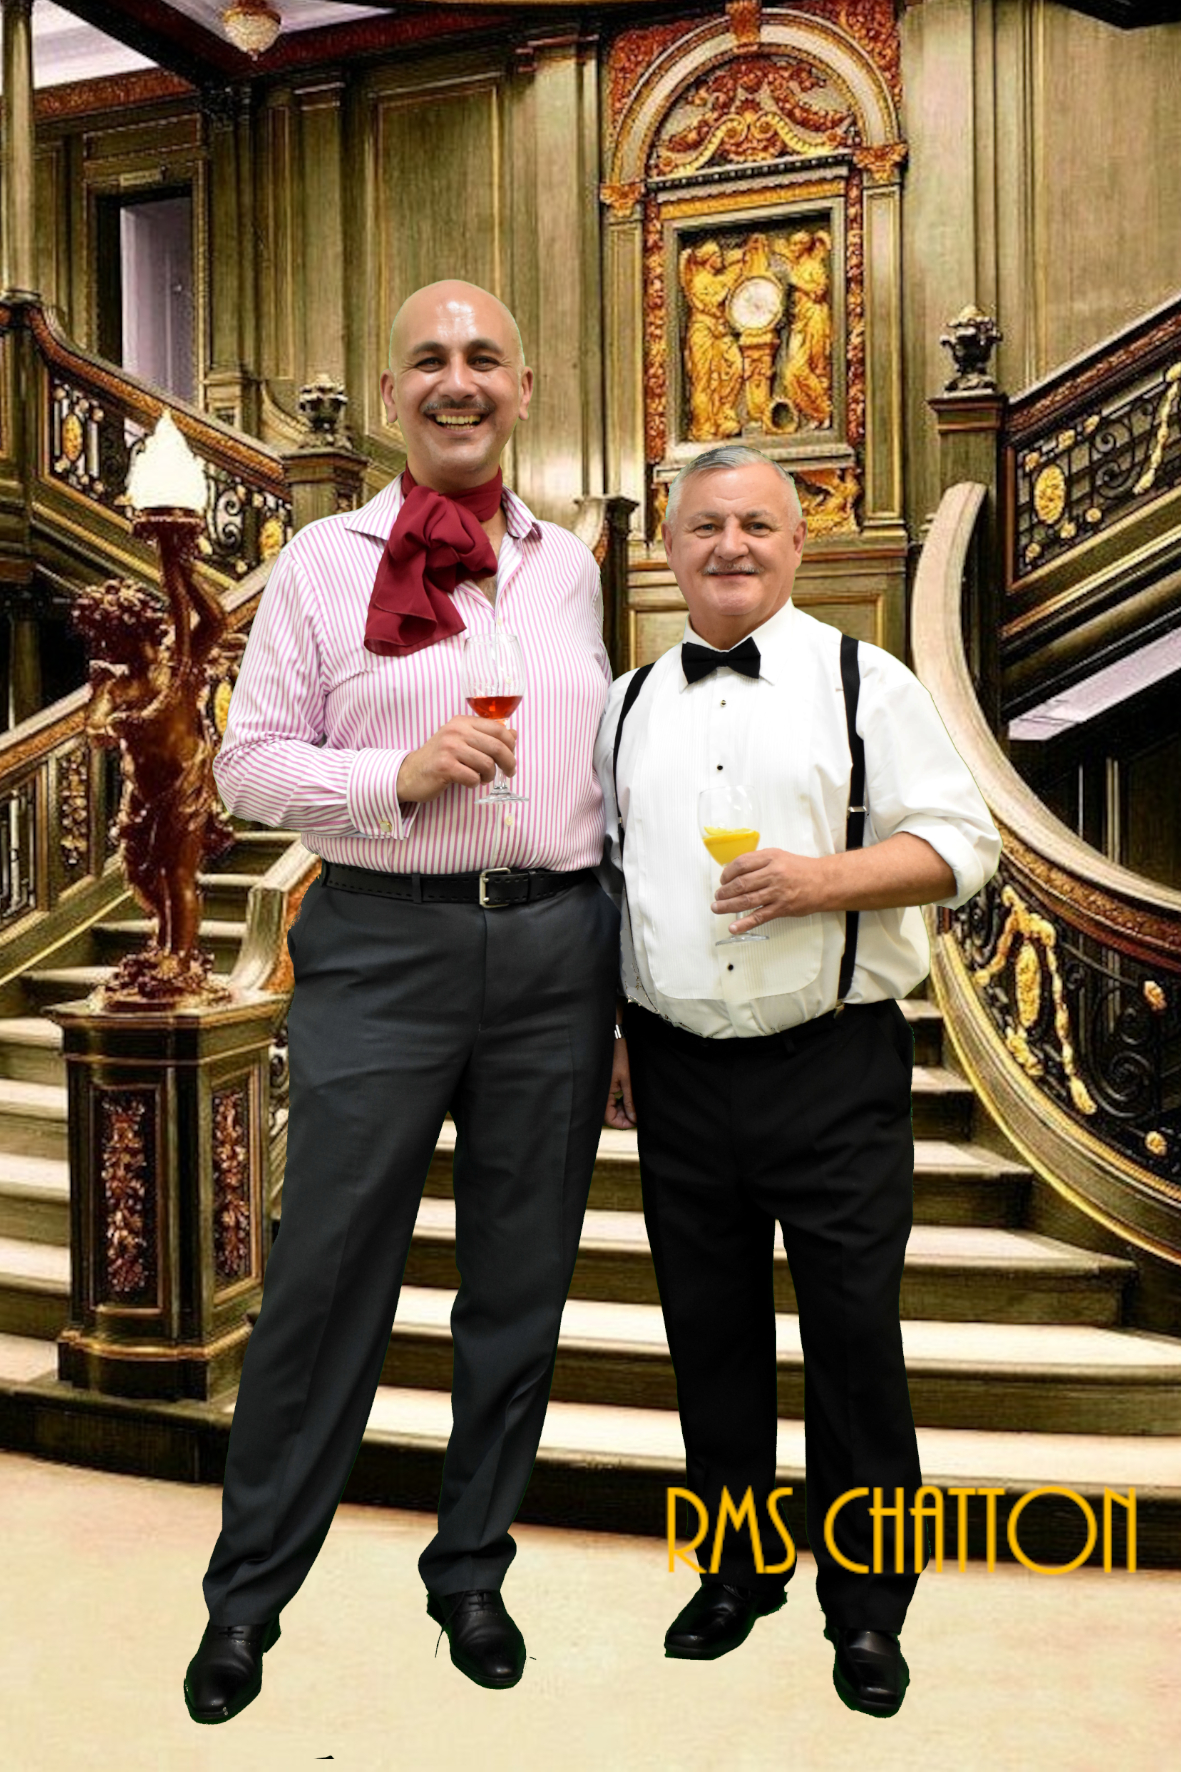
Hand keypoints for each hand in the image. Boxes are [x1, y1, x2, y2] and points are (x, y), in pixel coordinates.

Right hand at [396, 716, 516, 802]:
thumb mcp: (462, 741)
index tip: (511, 756)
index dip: (511, 744)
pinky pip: (473, 777)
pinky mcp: (444, 766)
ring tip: (482, 778)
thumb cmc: (440, 758)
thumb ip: (486, 736)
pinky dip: (474, 784)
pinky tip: (468, 782)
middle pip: (496, 747)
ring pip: (487, 764)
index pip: (498, 728)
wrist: (410, 773)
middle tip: (509, 773)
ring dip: (489, 776)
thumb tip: (513, 734)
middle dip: (508, 763)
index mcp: (462, 722)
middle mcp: (456, 731)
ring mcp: (449, 748)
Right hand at [604, 1035, 636, 1128]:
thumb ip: (630, 1100)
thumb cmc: (619, 1054)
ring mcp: (602, 1087)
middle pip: (610, 1114)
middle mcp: (600, 1093)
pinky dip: (620, 1100)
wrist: (613, 1036)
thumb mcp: (628, 1079)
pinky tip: (629, 1096)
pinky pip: (611, 1097)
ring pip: (611, 1107)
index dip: (622, 1124)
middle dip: (624, 1116)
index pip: (609, 1119)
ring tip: (635, 1104)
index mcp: (603, 1094)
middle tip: (638, 1113)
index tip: (635, 1122)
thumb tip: (633, 1118)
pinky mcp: (605, 1082)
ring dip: (623, 1108)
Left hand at [712, 848, 824, 933]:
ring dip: (728, 906)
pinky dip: (744, 924)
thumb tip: (735, 871)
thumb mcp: (779, 856)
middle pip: (741, 883)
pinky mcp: (782, 908)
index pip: (741, 864)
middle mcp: (773, 874)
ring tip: (717, 908)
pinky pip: (759, 917)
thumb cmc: (801, 869)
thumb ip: (759, 861)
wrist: (824, 882)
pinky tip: (734, 928)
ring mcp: (778, 892)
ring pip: (746, 900)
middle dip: (724, 892)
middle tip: (717, 897)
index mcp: (771, 858)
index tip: (723, 879)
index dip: (727, 873)